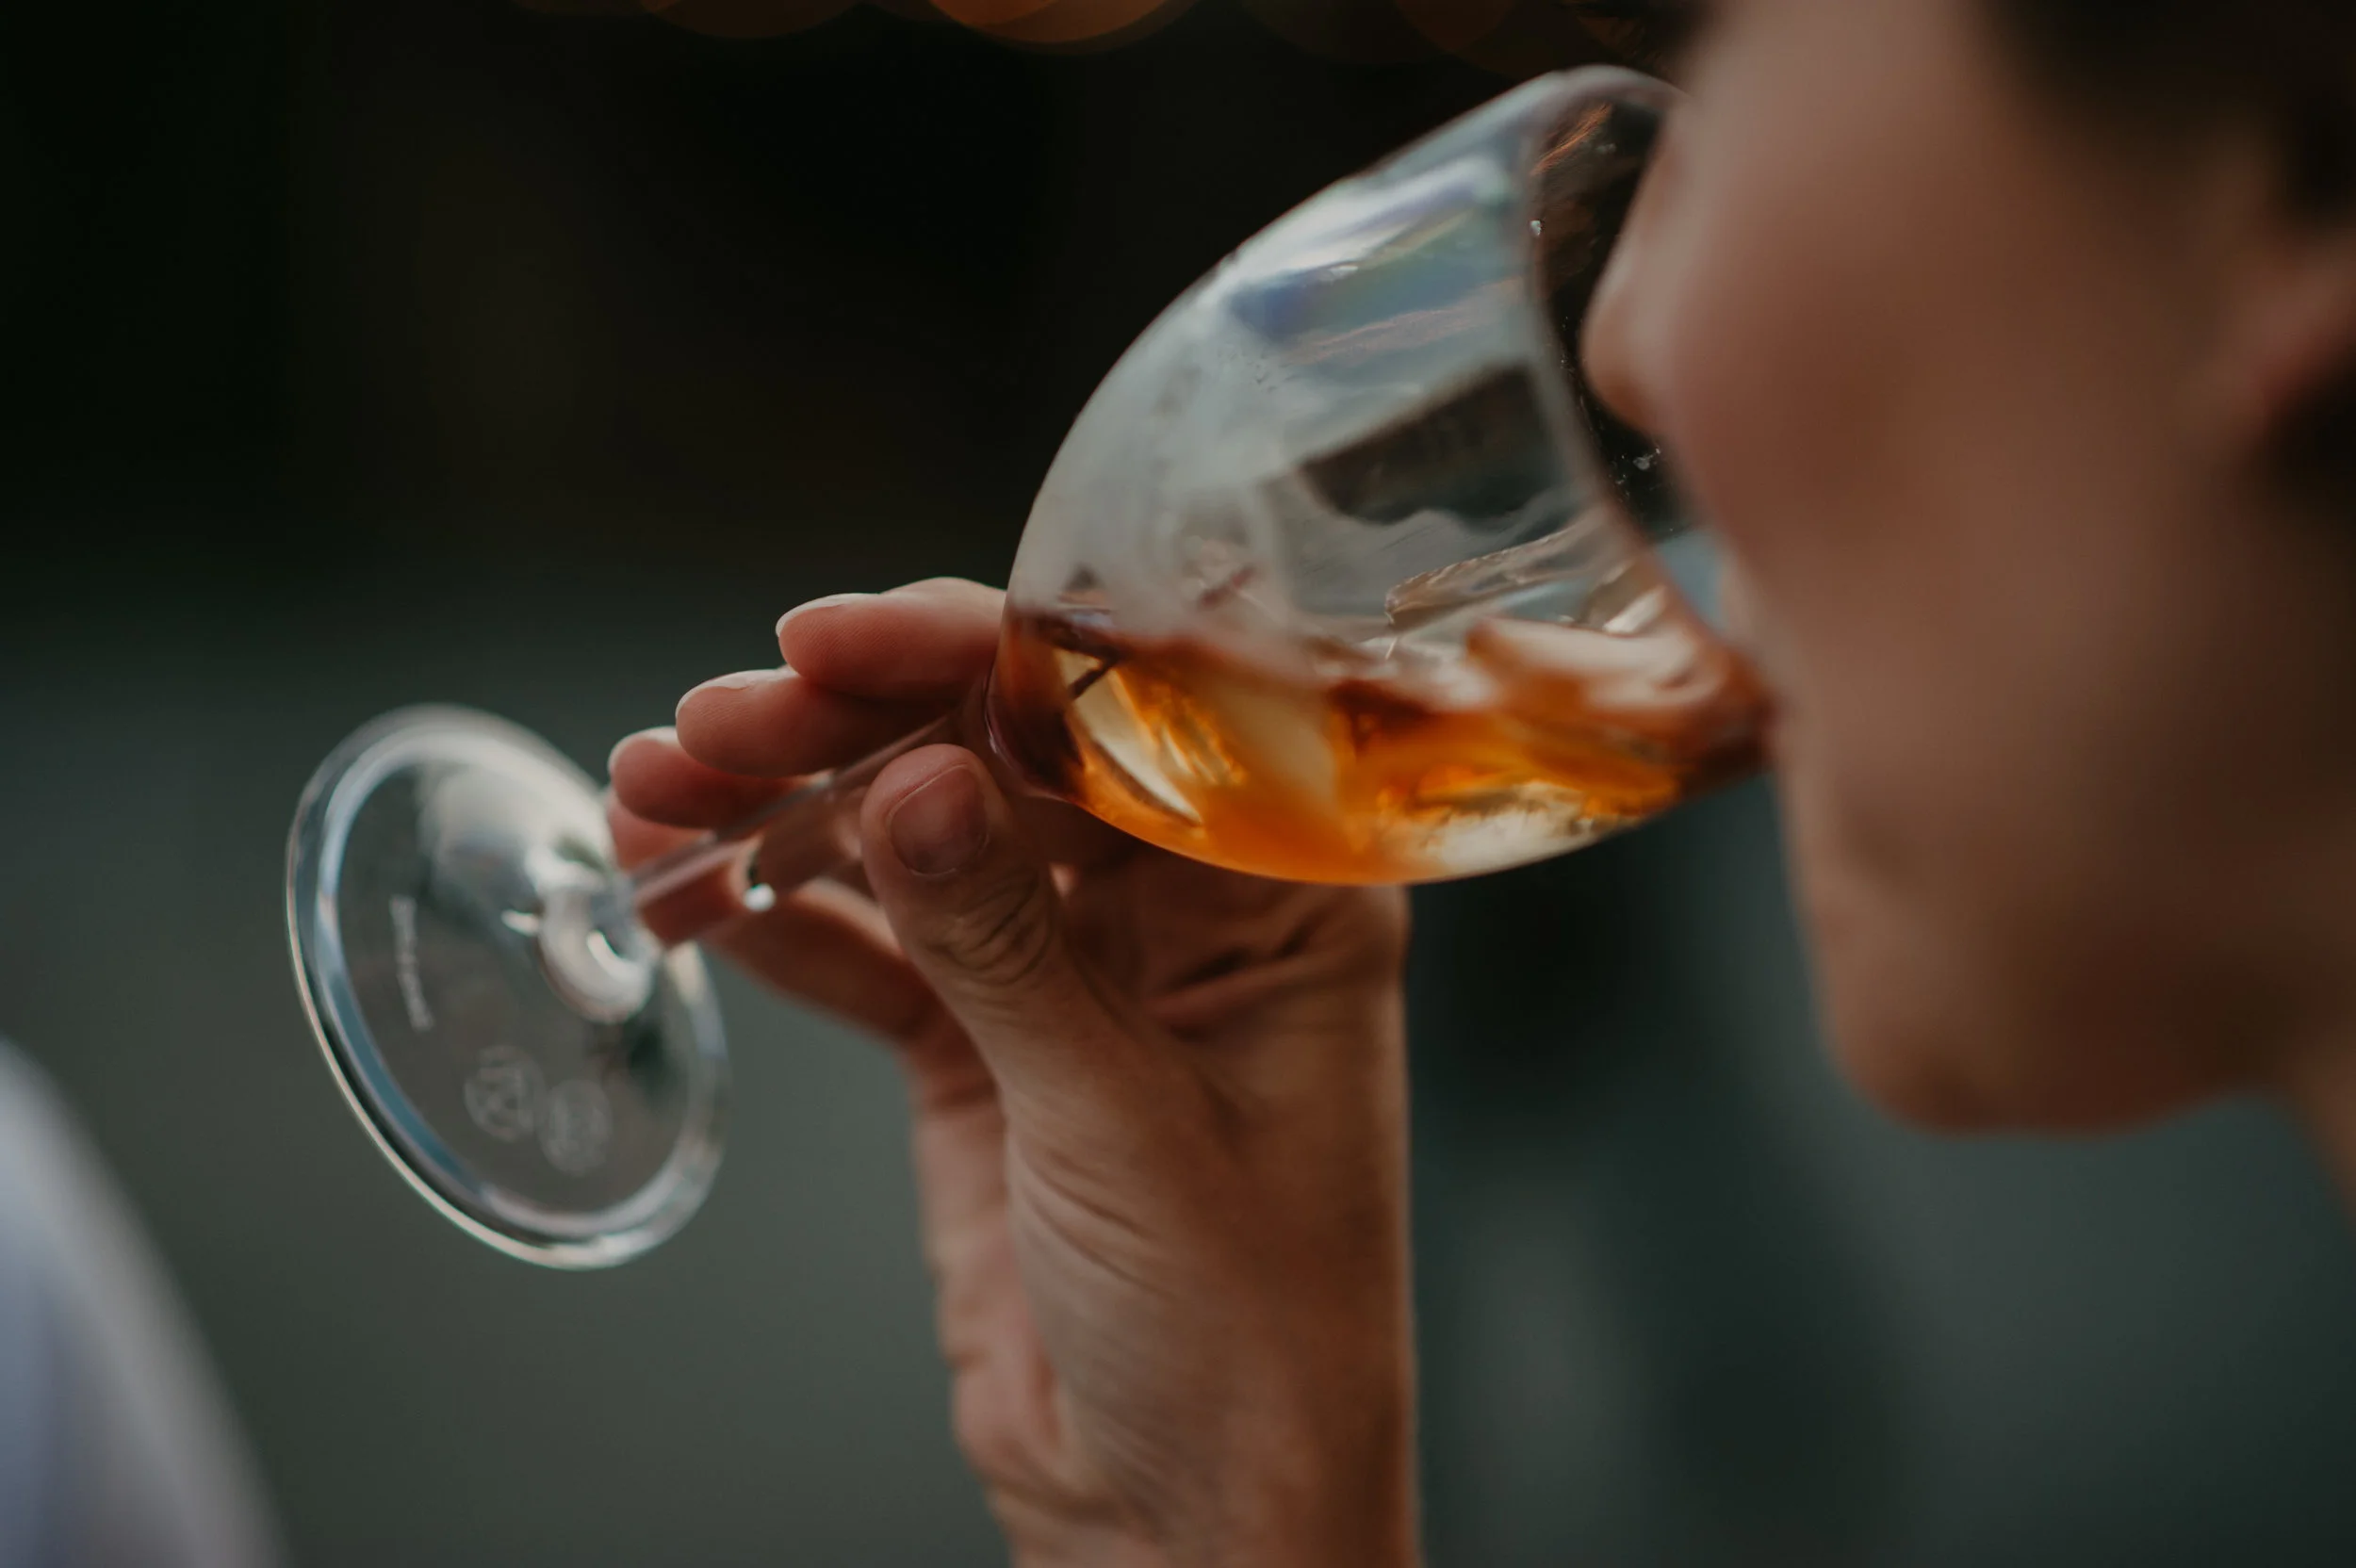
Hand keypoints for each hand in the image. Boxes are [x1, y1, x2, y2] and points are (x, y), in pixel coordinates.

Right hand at [607, 580, 1419, 1567]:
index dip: (967, 656)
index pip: (1116, 718)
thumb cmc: (1244, 1340)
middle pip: (995, 758)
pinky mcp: (982, 1053)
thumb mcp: (1123, 1131)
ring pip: (914, 844)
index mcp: (1273, 894)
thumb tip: (923, 777)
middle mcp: (1175, 910)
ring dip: (780, 813)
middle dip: (843, 731)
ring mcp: (1070, 975)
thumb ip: (1014, 950)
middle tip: (706, 728)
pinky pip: (870, 953)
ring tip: (647, 797)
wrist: (1186, 1526)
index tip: (825, 642)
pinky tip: (681, 893)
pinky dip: (776, 920)